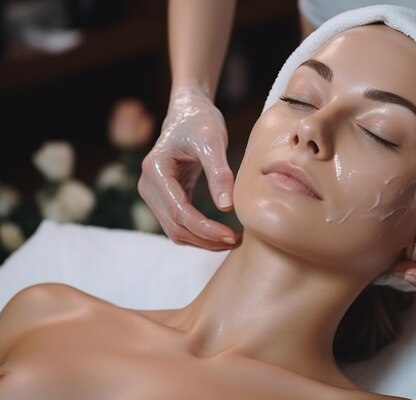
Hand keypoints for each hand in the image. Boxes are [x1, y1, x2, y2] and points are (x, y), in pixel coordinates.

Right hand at [138, 86, 238, 249]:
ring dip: (202, 240)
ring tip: (232, 239)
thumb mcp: (213, 141)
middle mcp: (148, 184)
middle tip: (237, 240)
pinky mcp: (164, 196)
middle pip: (175, 227)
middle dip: (206, 239)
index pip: (180, 213)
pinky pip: (179, 223)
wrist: (189, 110)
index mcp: (156, 170)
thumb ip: (219, 173)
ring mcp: (153, 192)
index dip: (206, 229)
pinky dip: (199, 232)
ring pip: (175, 230)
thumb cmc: (201, 121)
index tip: (232, 234)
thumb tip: (226, 207)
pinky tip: (221, 231)